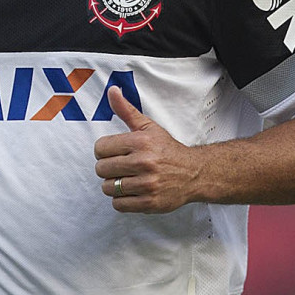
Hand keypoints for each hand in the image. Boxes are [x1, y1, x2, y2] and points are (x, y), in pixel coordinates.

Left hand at [94, 86, 200, 212]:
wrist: (194, 173)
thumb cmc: (167, 150)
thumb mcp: (148, 127)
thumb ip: (126, 110)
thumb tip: (112, 90)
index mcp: (141, 142)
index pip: (100, 148)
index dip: (104, 151)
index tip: (115, 152)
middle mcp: (144, 163)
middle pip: (101, 169)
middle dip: (108, 168)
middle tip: (121, 166)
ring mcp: (147, 184)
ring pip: (108, 188)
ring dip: (114, 185)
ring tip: (127, 179)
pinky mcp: (149, 203)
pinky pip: (118, 204)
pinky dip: (122, 200)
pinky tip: (132, 191)